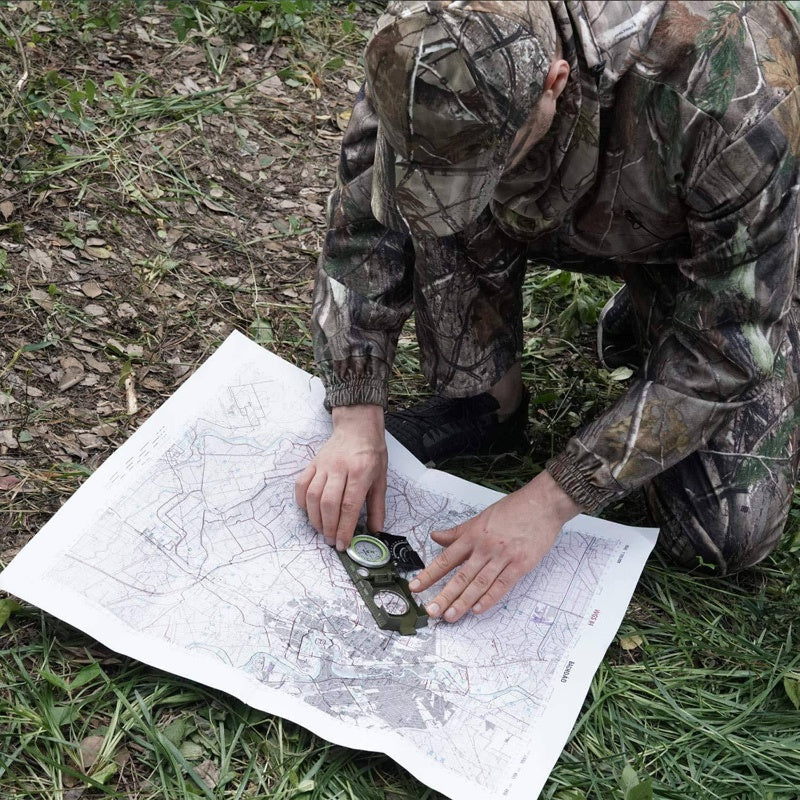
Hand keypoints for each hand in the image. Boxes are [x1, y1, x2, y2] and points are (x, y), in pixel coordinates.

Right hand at [294, 404, 386, 549]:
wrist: (358, 426)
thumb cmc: (372, 452)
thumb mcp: (381, 478)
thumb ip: (377, 506)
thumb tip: (375, 531)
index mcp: (360, 471)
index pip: (349, 505)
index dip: (344, 528)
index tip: (343, 544)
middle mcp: (339, 467)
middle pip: (328, 503)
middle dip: (329, 527)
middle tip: (332, 541)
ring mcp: (323, 464)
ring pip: (313, 495)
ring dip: (315, 518)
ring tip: (322, 530)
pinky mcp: (313, 463)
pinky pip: (301, 484)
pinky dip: (302, 501)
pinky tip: (309, 512)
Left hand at [408, 471, 579, 621]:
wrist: (543, 504)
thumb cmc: (513, 509)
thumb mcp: (481, 517)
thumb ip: (458, 531)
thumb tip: (436, 536)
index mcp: (473, 535)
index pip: (446, 559)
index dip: (429, 574)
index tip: (415, 587)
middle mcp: (485, 547)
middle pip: (460, 576)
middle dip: (444, 595)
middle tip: (431, 611)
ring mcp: (503, 557)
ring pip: (479, 583)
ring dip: (463, 602)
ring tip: (450, 616)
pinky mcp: (521, 564)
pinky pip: (502, 585)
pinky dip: (489, 598)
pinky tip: (477, 609)